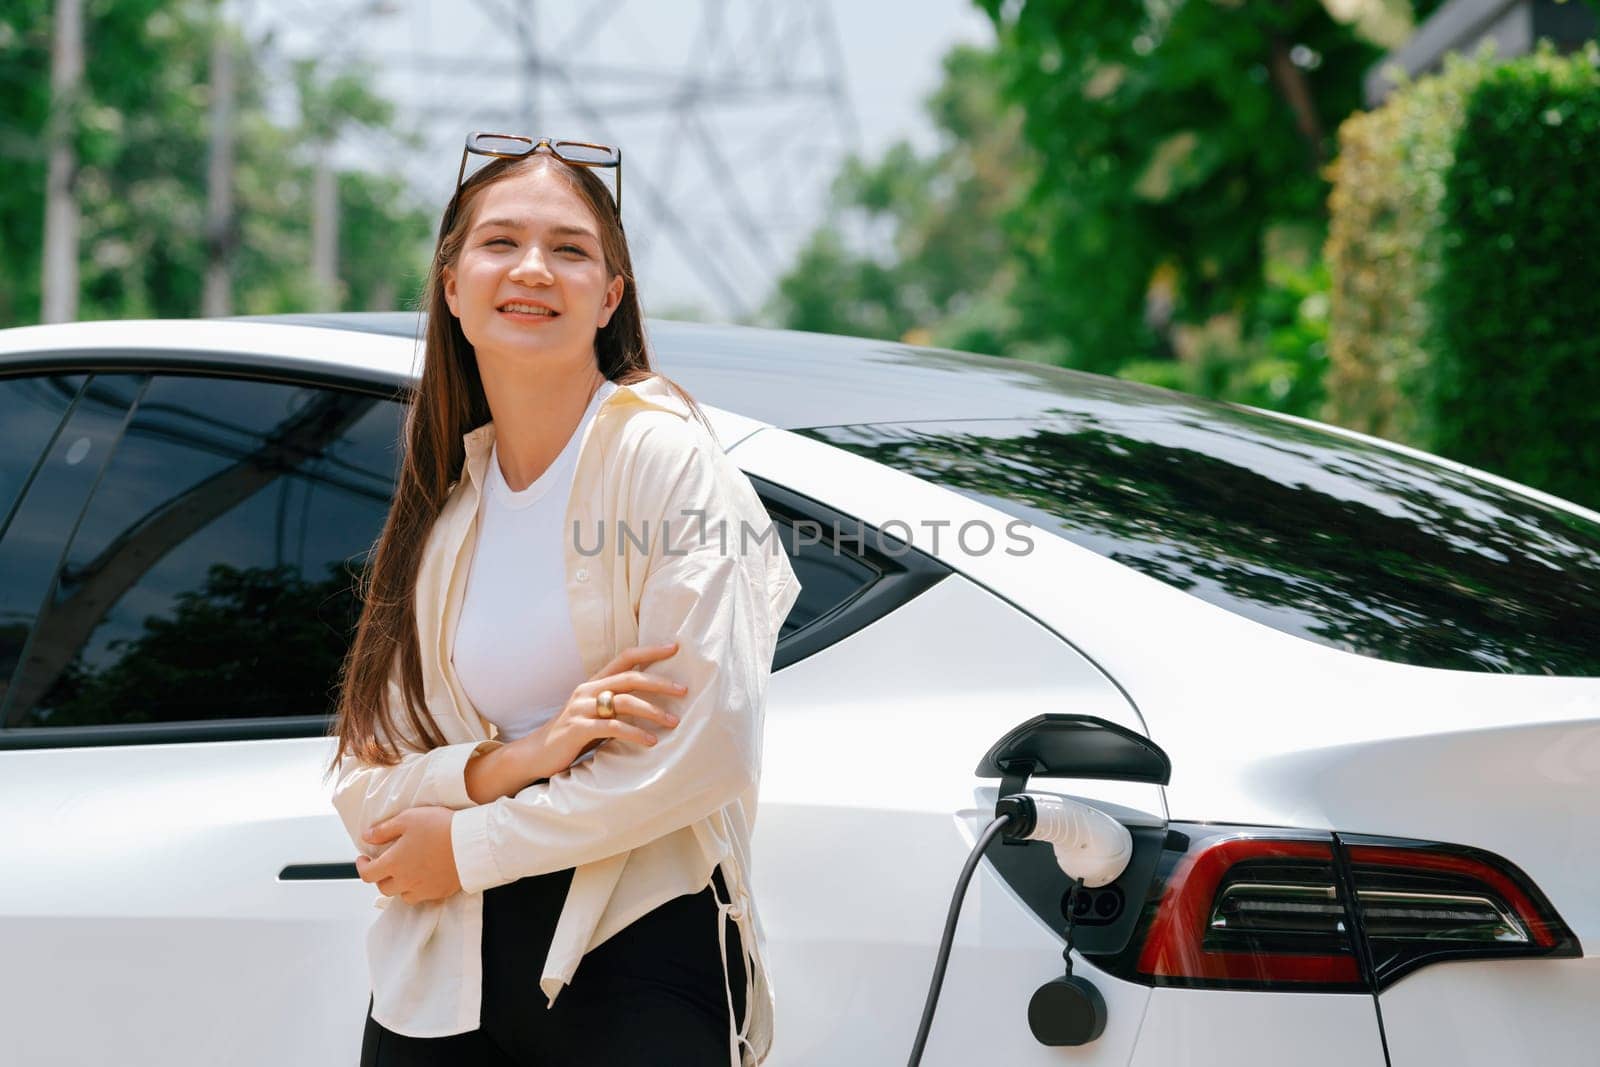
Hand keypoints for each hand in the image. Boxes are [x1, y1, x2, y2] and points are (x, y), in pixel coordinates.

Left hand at [356, 806, 460, 904]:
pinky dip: (417, 889)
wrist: (471, 842)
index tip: (364, 858)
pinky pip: (422, 896)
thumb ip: (384, 829)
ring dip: (399, 885)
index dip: (361, 866)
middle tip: (385, 864)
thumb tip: (366, 837)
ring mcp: (423, 889)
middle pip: (383, 887)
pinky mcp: (439, 892)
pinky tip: (423, 877)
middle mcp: (405, 881)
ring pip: (402, 895)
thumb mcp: (408, 819)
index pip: (367, 874)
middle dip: (380, 876)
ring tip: (405, 872)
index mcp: (393, 863)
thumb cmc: (440, 827)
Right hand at [509, 642, 688, 779]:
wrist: (536, 754)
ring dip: (653, 712)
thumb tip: (653, 701)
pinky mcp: (578, 728)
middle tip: (684, 690)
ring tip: (674, 722)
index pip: (626, 657)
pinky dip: (635, 733)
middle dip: (660, 683)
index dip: (650, 650)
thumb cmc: (573, 734)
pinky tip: (651, 742)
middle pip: (631, 678)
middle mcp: (587, 690)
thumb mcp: (595, 713)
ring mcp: (581, 708)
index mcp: (594, 682)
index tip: (675, 647)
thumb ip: (616, 704)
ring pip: (625, 702)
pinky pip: (613, 727)